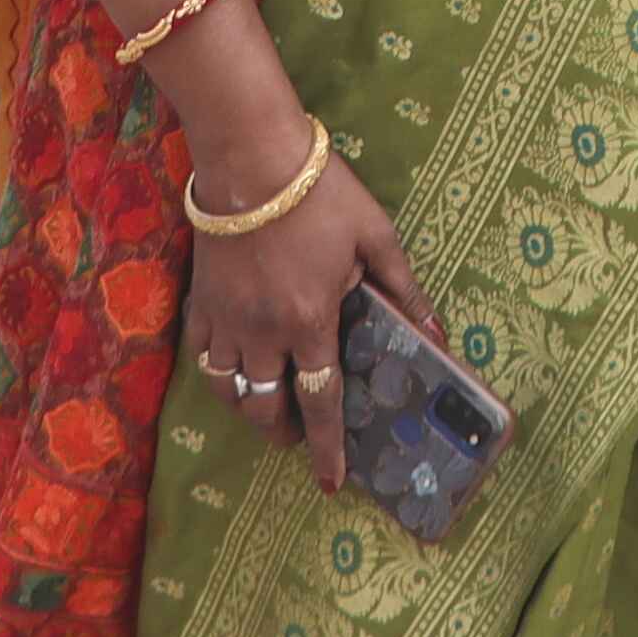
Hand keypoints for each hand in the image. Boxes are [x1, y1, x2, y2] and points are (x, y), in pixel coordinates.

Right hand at [177, 123, 429, 500]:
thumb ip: (404, 289)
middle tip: (300, 436)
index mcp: (310, 320)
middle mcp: (263, 331)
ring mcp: (226, 318)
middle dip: (285, 434)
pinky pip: (203, 355)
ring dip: (251, 408)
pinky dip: (220, 372)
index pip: (321, 402)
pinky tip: (236, 365)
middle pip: (268, 408)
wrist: (251, 154)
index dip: (328, 448)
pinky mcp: (201, 299)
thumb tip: (436, 335)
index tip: (332, 482)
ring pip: (230, 390)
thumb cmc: (320, 191)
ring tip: (269, 407)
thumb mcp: (376, 235)